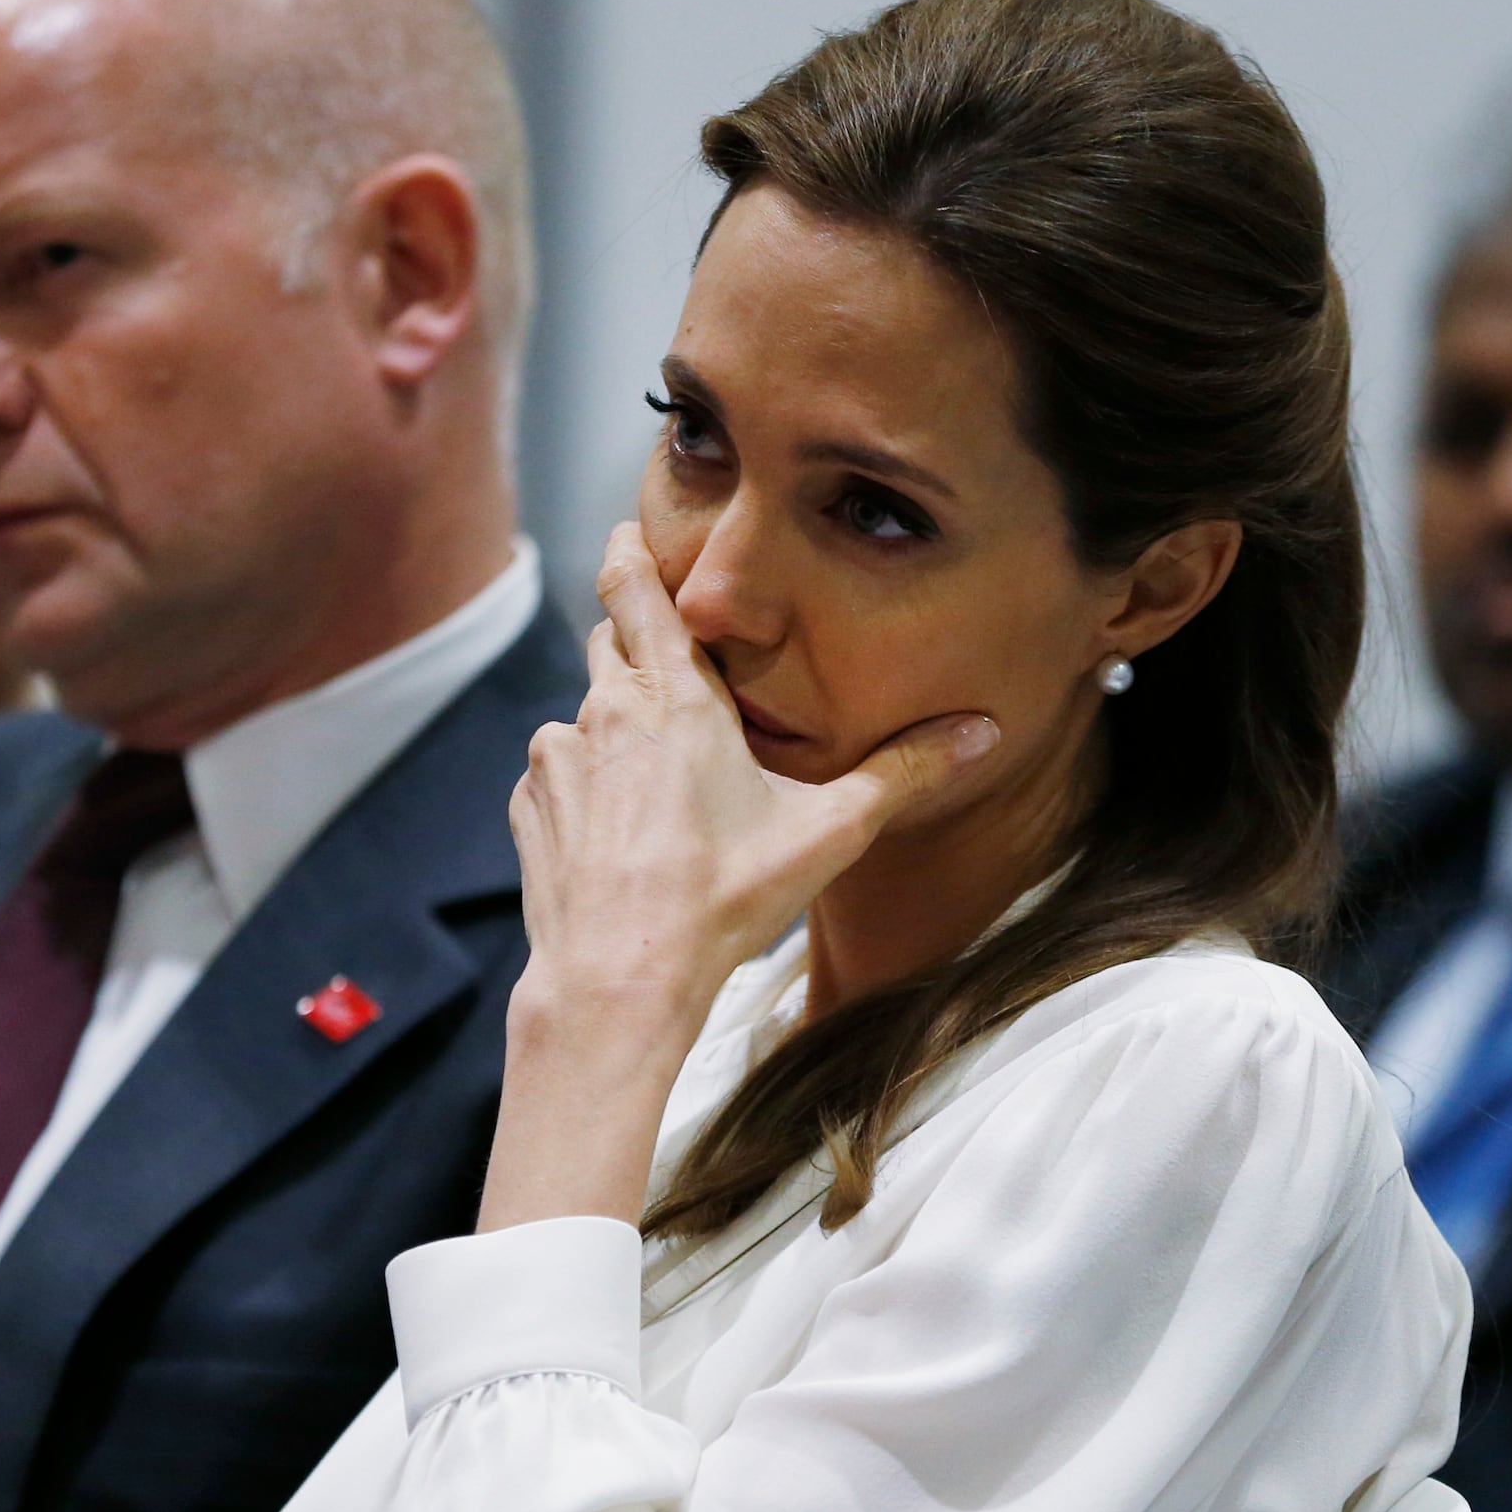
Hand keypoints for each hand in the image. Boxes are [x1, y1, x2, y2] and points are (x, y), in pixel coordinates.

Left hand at [477, 528, 997, 1229]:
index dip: (629, 550)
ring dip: (612, 730)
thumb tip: (982, 731)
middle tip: (672, 663)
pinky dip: (582, 790)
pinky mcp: (530, 814)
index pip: (633, 587)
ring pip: (580, 716)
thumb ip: (905, 772)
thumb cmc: (725, 900)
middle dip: (635, 641)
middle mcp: (604, 712)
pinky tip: (617, 834)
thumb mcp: (830, 832)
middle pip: (606, 642)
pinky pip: (554, 778)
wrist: (621, 978)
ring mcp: (556, 762)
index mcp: (674, 696)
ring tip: (655, 781)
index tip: (629, 533)